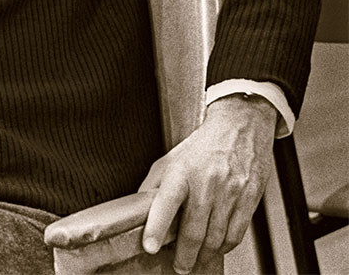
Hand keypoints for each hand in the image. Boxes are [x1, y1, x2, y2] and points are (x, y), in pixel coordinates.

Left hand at [139, 94, 276, 273]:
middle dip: (184, 255)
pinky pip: (236, 233)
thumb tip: (138, 211)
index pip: (166, 202)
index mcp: (181, 171)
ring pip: (216, 237)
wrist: (240, 127)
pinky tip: (216, 250)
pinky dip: (224, 247)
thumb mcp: (170, 159)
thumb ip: (154, 186)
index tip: (150, 246)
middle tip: (178, 267)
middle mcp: (206, 182)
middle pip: (194, 229)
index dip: (156, 226)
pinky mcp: (249, 199)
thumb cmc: (202, 146)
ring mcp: (230, 192)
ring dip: (204, 256)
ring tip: (195, 262)